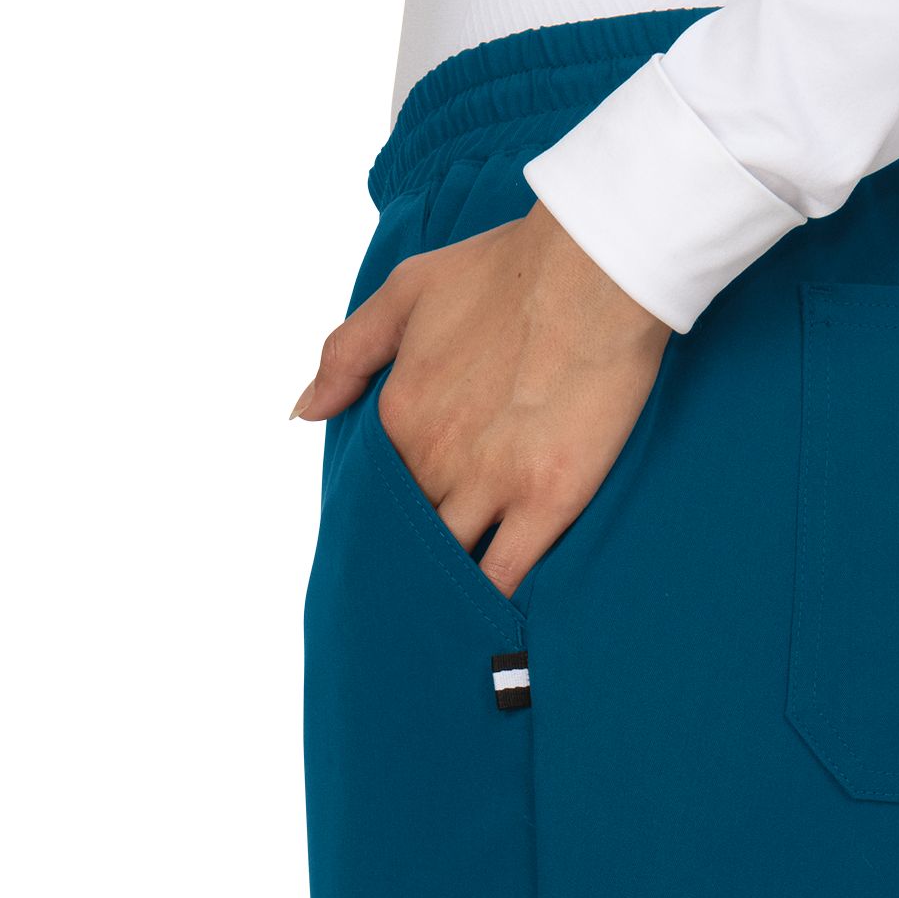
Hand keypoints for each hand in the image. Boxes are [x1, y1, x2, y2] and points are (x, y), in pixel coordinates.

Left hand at [295, 211, 671, 597]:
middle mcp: (433, 457)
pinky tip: (488, 627)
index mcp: (397, 412)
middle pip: (410, 532)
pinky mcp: (545, 502)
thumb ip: (347, 352)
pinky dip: (491, 604)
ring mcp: (490, 484)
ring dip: (444, 588)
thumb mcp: (406, 291)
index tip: (401, 528)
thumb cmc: (508, 270)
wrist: (595, 271)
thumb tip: (304, 411)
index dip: (390, 510)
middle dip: (411, 558)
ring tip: (444, 619)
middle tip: (414, 591)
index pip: (378, 488)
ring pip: (449, 561)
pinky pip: (504, 576)